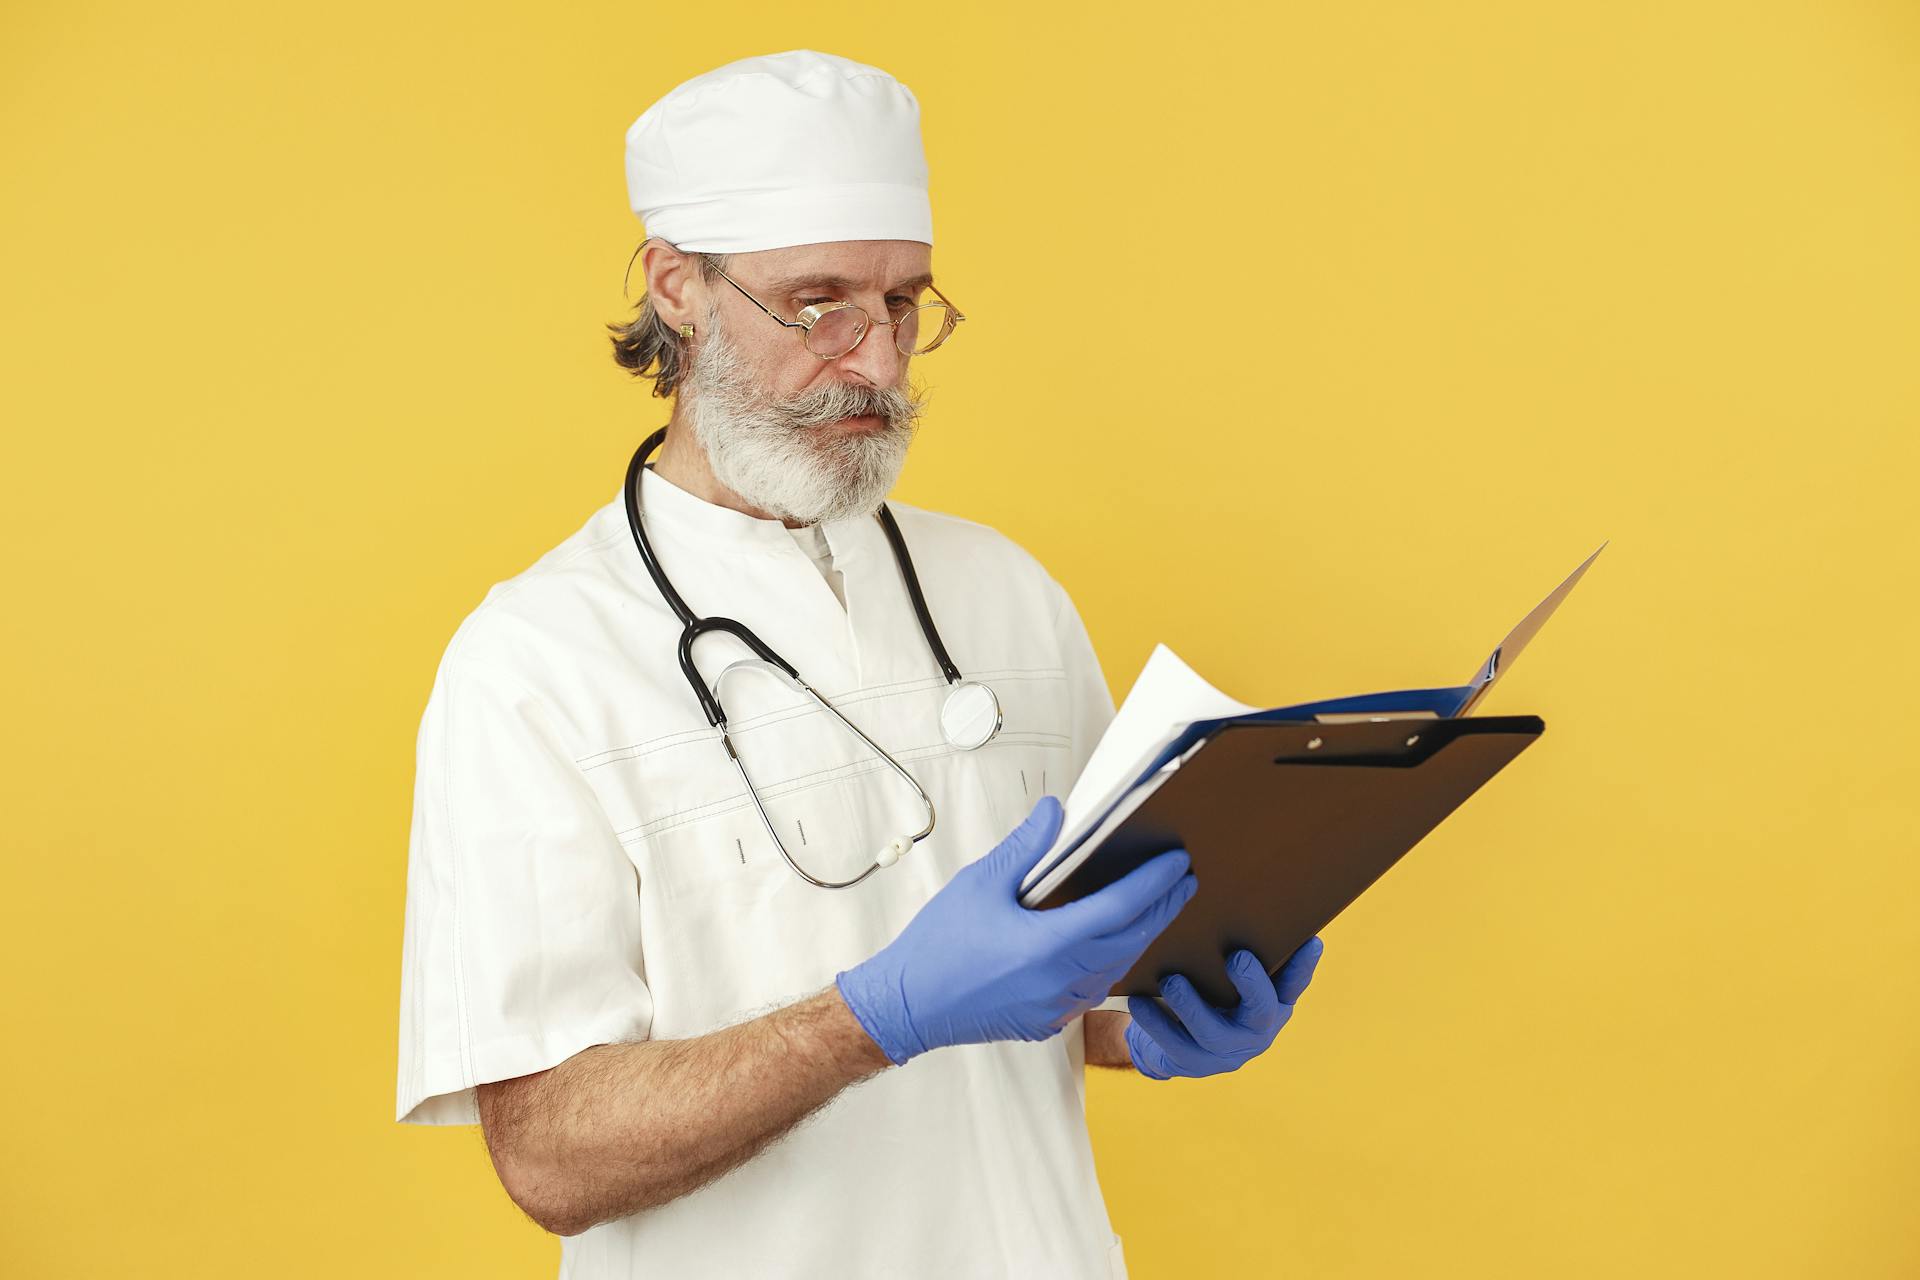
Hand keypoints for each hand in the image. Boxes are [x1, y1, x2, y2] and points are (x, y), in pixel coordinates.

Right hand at [835, 795, 1198, 1065]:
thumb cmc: (937, 946)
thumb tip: (1055, 812)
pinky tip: (1111, 944)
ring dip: (1140, 936)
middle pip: (1131, 939)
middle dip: (1163, 908)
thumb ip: (1026, 848)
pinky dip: (1111, 961)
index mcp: (1049, 944)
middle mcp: (1062, 980)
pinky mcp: (1048, 1021)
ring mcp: (1057, 1006)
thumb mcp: (980, 883)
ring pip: (1116, 968)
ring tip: (1156, 907)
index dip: (1154, 883)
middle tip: (1183, 881)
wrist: (907, 1006)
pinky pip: (1093, 988)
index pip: (1120, 908)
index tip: (1177, 863)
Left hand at [1124, 937, 1325, 1080]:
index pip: (1293, 984)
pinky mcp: (1194, 1064)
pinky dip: (1156, 1023)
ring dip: (1191, 1005)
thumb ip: (1239, 954)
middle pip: (1262, 1011)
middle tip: (1237, 956)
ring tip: (1171, 980)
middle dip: (1251, 983)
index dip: (1304, 966)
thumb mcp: (1228, 979)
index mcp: (1272, 1004)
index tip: (1312, 940)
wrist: (1176, 1046)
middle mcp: (1256, 1030)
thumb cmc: (1208, 996)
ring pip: (1213, 1033)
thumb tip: (1235, 900)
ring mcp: (1226, 1051)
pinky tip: (1139, 1003)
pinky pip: (1175, 1046)